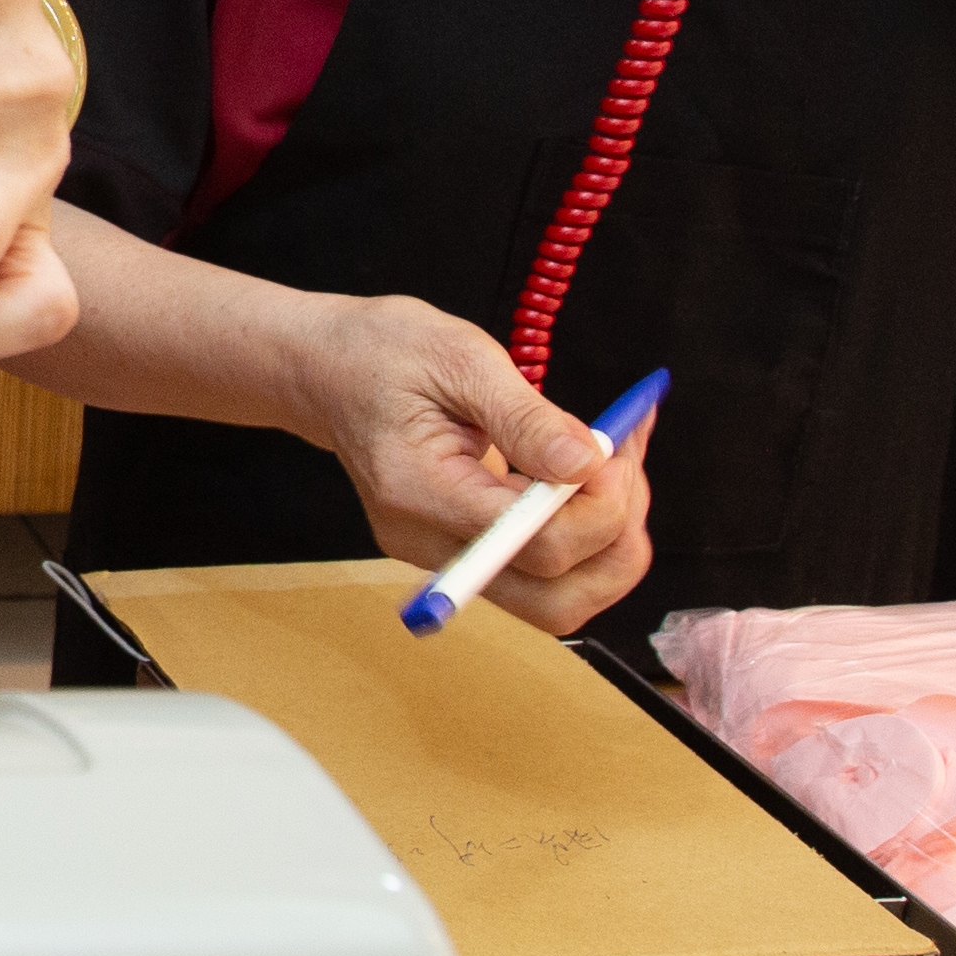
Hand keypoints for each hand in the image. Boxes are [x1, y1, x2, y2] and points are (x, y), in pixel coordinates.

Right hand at [292, 295, 652, 635]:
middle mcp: (427, 543)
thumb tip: (586, 463)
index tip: (614, 447)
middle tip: (628, 471)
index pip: (533, 545)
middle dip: (616, 546)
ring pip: (555, 601)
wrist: (327, 371)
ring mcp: (443, 556)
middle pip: (552, 602)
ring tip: (619, 471)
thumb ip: (525, 416)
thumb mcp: (459, 357)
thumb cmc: (385, 353)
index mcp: (418, 493)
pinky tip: (596, 476)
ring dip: (610, 547)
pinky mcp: (462, 550)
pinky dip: (588, 534)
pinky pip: (541, 572)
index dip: (597, 508)